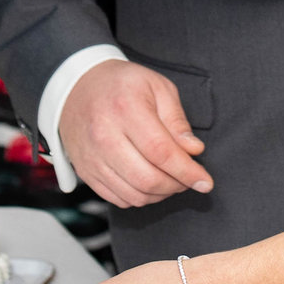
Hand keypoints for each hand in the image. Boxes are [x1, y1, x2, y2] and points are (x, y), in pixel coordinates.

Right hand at [62, 59, 210, 204]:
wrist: (78, 87)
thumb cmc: (123, 84)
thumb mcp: (157, 87)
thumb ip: (177, 120)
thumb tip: (194, 150)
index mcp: (125, 109)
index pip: (161, 152)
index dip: (187, 171)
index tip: (205, 181)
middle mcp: (104, 136)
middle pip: (147, 178)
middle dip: (176, 186)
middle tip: (189, 179)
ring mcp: (92, 157)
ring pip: (133, 194)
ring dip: (160, 194)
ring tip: (171, 180)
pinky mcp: (85, 171)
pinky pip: (117, 198)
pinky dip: (140, 198)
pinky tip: (150, 184)